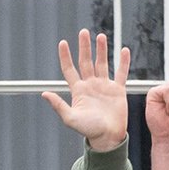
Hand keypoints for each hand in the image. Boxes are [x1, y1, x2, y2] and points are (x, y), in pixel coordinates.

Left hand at [42, 30, 130, 152]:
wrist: (107, 138)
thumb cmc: (88, 130)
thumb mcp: (70, 118)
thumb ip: (58, 105)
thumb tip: (44, 93)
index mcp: (78, 91)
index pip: (70, 70)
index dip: (66, 57)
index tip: (63, 43)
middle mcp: (90, 86)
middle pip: (86, 62)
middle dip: (84, 47)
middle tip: (83, 32)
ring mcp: (104, 86)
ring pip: (102, 63)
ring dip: (101, 50)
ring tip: (100, 36)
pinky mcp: (118, 90)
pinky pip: (121, 73)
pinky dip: (123, 62)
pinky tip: (124, 50)